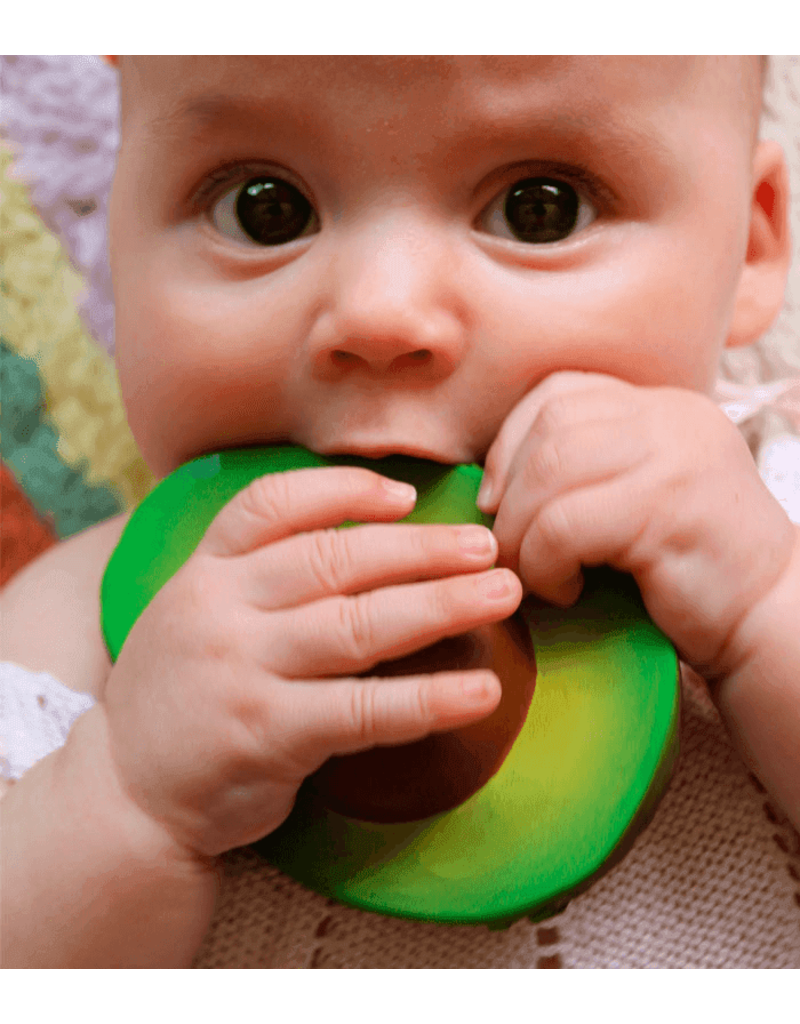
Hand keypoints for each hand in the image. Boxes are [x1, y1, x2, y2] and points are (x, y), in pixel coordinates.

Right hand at [100, 467, 520, 857]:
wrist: (127, 790)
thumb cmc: (185, 690)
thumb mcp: (198, 611)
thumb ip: (261, 573)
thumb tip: (372, 532)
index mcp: (205, 569)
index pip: (272, 505)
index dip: (344, 492)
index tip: (408, 495)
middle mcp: (220, 609)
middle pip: (334, 560)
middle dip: (420, 550)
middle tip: (487, 547)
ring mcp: (241, 671)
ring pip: (358, 626)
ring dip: (441, 606)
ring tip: (503, 595)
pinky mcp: (266, 735)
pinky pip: (363, 711)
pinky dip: (428, 699)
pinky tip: (482, 693)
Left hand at [476, 371, 796, 680]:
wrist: (769, 623)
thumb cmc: (688, 575)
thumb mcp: (640, 499)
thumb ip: (587, 472)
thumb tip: (492, 485)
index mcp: (665, 408)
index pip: (562, 391)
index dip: (510, 441)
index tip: (496, 498)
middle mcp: (673, 418)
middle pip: (551, 423)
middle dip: (507, 488)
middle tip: (503, 544)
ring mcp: (676, 458)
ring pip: (551, 469)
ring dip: (519, 529)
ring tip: (528, 572)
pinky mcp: (669, 510)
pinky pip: (567, 524)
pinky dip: (545, 563)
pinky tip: (565, 591)